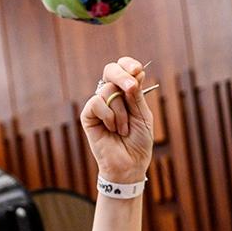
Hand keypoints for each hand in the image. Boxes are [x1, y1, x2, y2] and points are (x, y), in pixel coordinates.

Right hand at [80, 57, 154, 184]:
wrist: (130, 165)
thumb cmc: (138, 142)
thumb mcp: (143, 115)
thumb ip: (137, 95)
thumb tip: (137, 72)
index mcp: (124, 93)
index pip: (122, 69)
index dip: (128, 65)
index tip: (137, 69)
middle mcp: (110, 96)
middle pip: (110, 70)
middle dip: (122, 77)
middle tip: (131, 88)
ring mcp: (98, 105)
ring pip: (108, 91)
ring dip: (121, 112)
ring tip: (124, 129)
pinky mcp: (88, 116)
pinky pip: (97, 103)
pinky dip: (109, 116)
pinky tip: (112, 130)